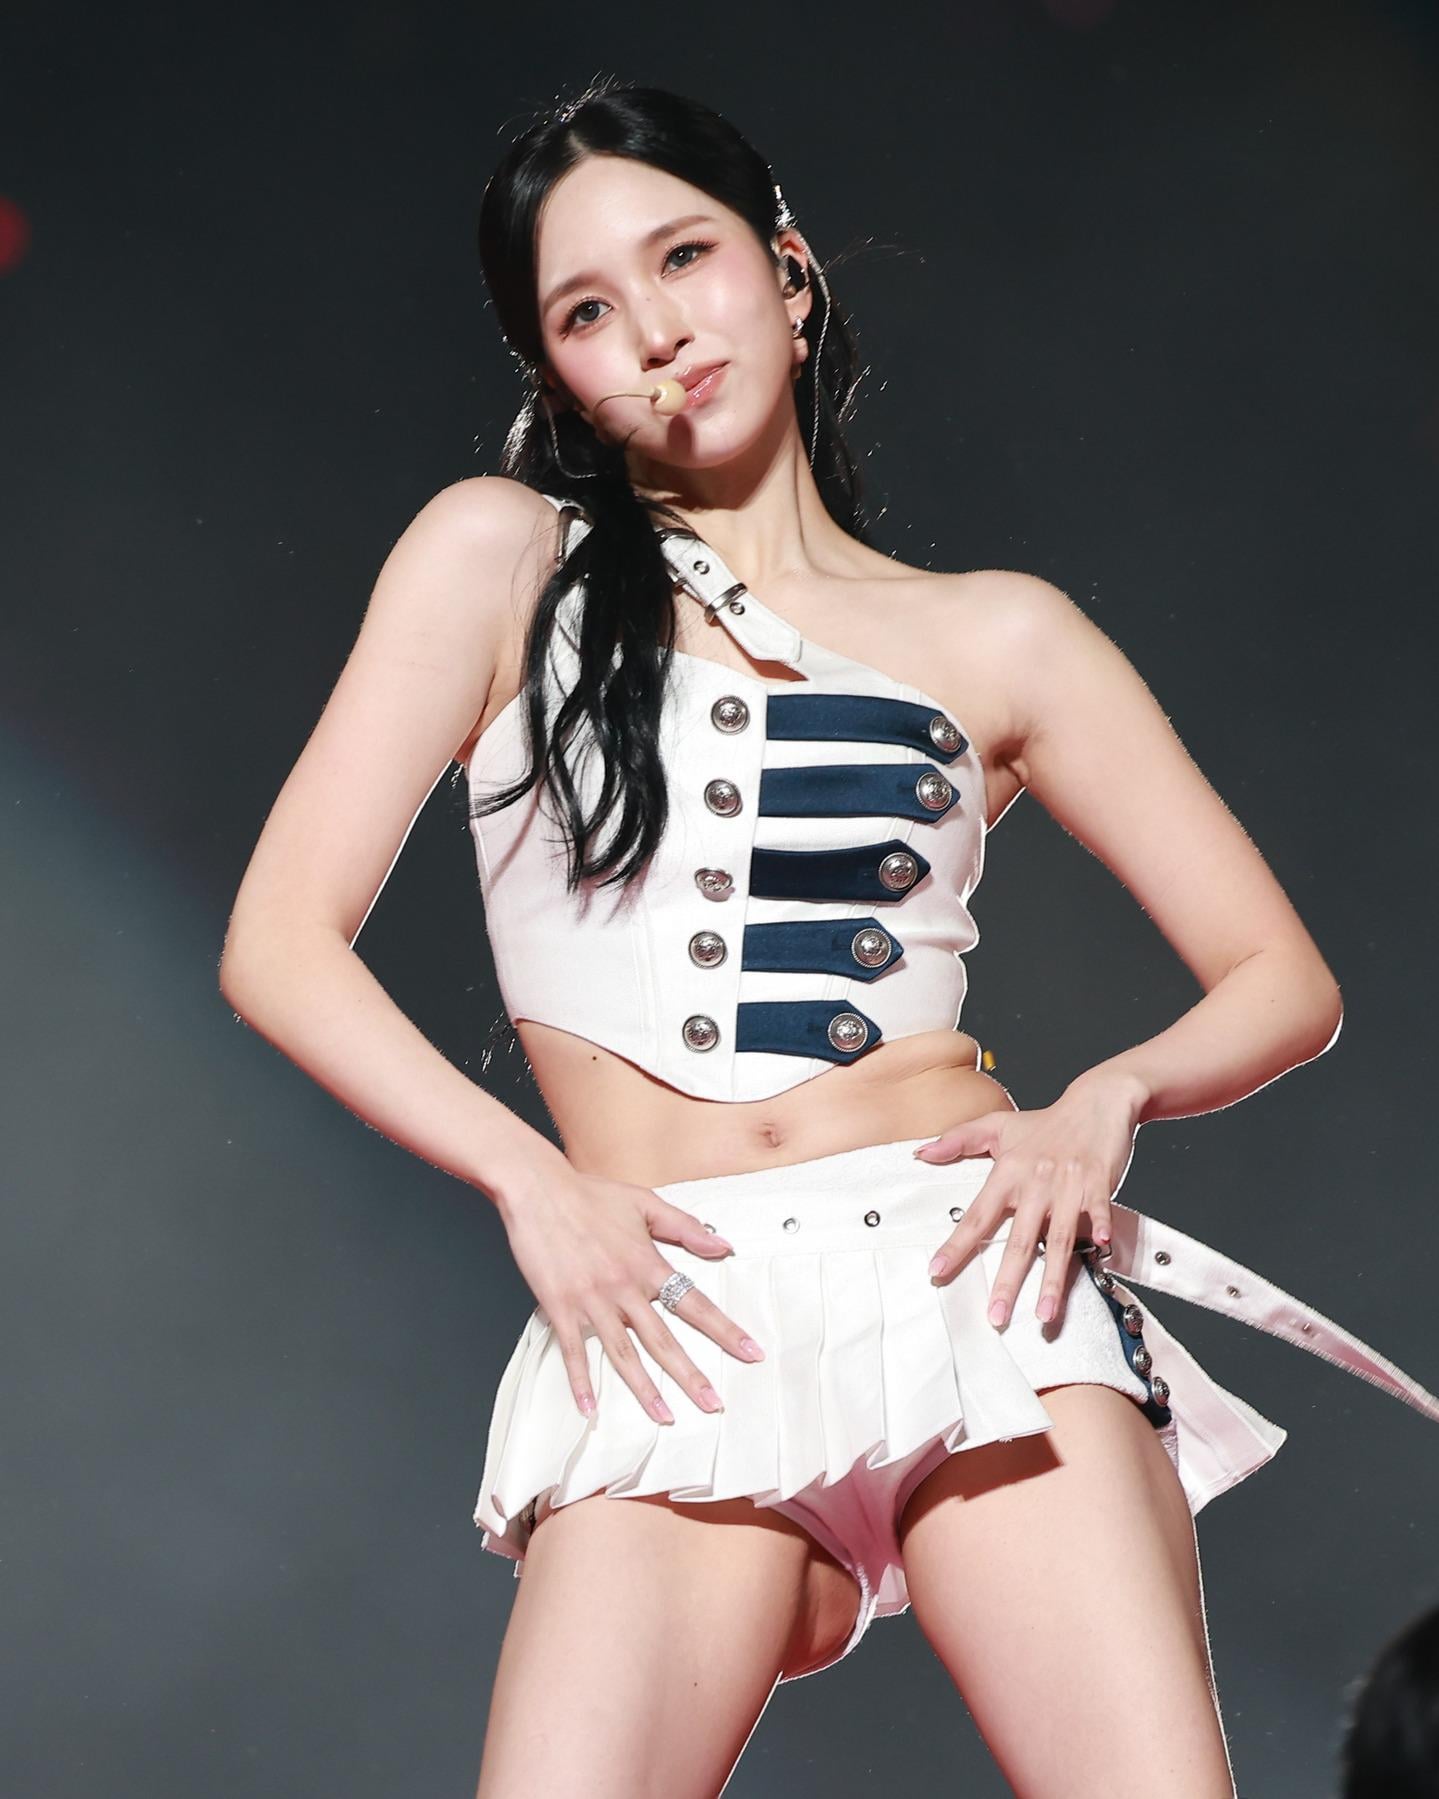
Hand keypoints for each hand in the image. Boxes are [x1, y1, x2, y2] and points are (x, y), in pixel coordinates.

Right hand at [498, 1162, 766, 1423]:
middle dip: (691, 1376)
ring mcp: (591, 1300)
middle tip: (713, 1405)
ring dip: (644, 1389)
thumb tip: (723, 1245)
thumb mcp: (645, 1203)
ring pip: (623, 1353)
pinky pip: (573, 1351)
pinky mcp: (560, 1307)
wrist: (539, 1190)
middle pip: (663, 1340)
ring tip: (664, 1416)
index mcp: (647, 1264)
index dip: (725, 1330)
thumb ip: (685, 1227)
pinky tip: (589, 1407)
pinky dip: (580, 1380)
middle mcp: (623, 1288)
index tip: (751, 1352)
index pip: (695, 1304)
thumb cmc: (590, 1194)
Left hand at [916, 1079, 1142, 1329]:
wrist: (1096, 1102)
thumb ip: (956, 1140)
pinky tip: (1099, 1251)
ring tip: (1043, 1314)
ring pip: (1057, 1239)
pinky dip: (1099, 1228)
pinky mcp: (1098, 1184)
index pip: (977, 1215)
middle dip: (1006, 1281)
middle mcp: (1035, 1182)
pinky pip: (1098, 1211)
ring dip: (1052, 1279)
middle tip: (995, 1315)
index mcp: (1008, 1173)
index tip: (938, 1270)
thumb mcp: (997, 1125)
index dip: (956, 1244)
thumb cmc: (1047, 1122)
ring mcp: (1067, 1184)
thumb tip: (920, 1154)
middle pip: (1018, 1240)